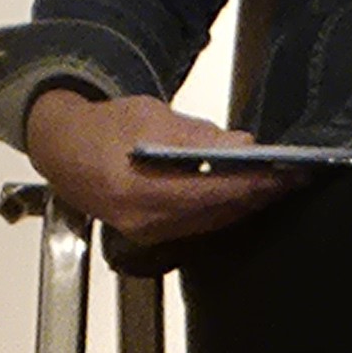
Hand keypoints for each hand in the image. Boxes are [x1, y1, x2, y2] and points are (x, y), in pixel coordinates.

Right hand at [23, 88, 292, 252]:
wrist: (62, 149)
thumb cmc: (101, 128)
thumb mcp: (150, 115)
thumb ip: (198, 135)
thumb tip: (242, 145)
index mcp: (140, 187)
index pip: (213, 192)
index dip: (253, 184)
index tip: (284, 173)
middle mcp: (145, 219)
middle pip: (217, 213)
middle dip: (256, 196)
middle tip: (290, 179)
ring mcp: (148, 233)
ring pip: (211, 223)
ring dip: (243, 205)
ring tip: (273, 187)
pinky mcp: (152, 237)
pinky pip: (198, 226)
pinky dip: (222, 211)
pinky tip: (240, 197)